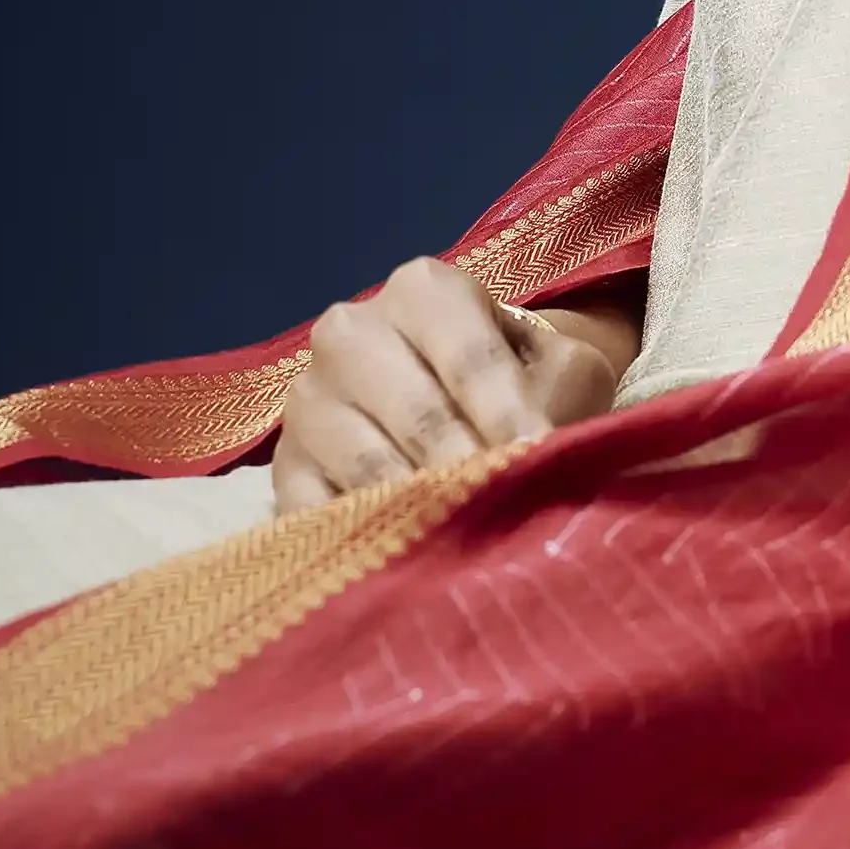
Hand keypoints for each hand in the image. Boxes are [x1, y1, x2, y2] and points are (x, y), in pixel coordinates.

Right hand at [270, 260, 639, 513]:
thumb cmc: (530, 381)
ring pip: (366, 464)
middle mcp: (352, 331)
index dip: (508, 416)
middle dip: (467, 467)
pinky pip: (317, 509)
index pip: (469, 358)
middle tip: (505, 507)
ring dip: (421, 507)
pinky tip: (406, 556)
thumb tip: (536, 457)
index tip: (537, 459)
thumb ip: (556, 398)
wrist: (478, 406)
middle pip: (415, 411)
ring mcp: (309, 399)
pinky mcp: (285, 466)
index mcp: (424, 292)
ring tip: (467, 538)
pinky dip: (362, 538)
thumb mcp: (563, 371)